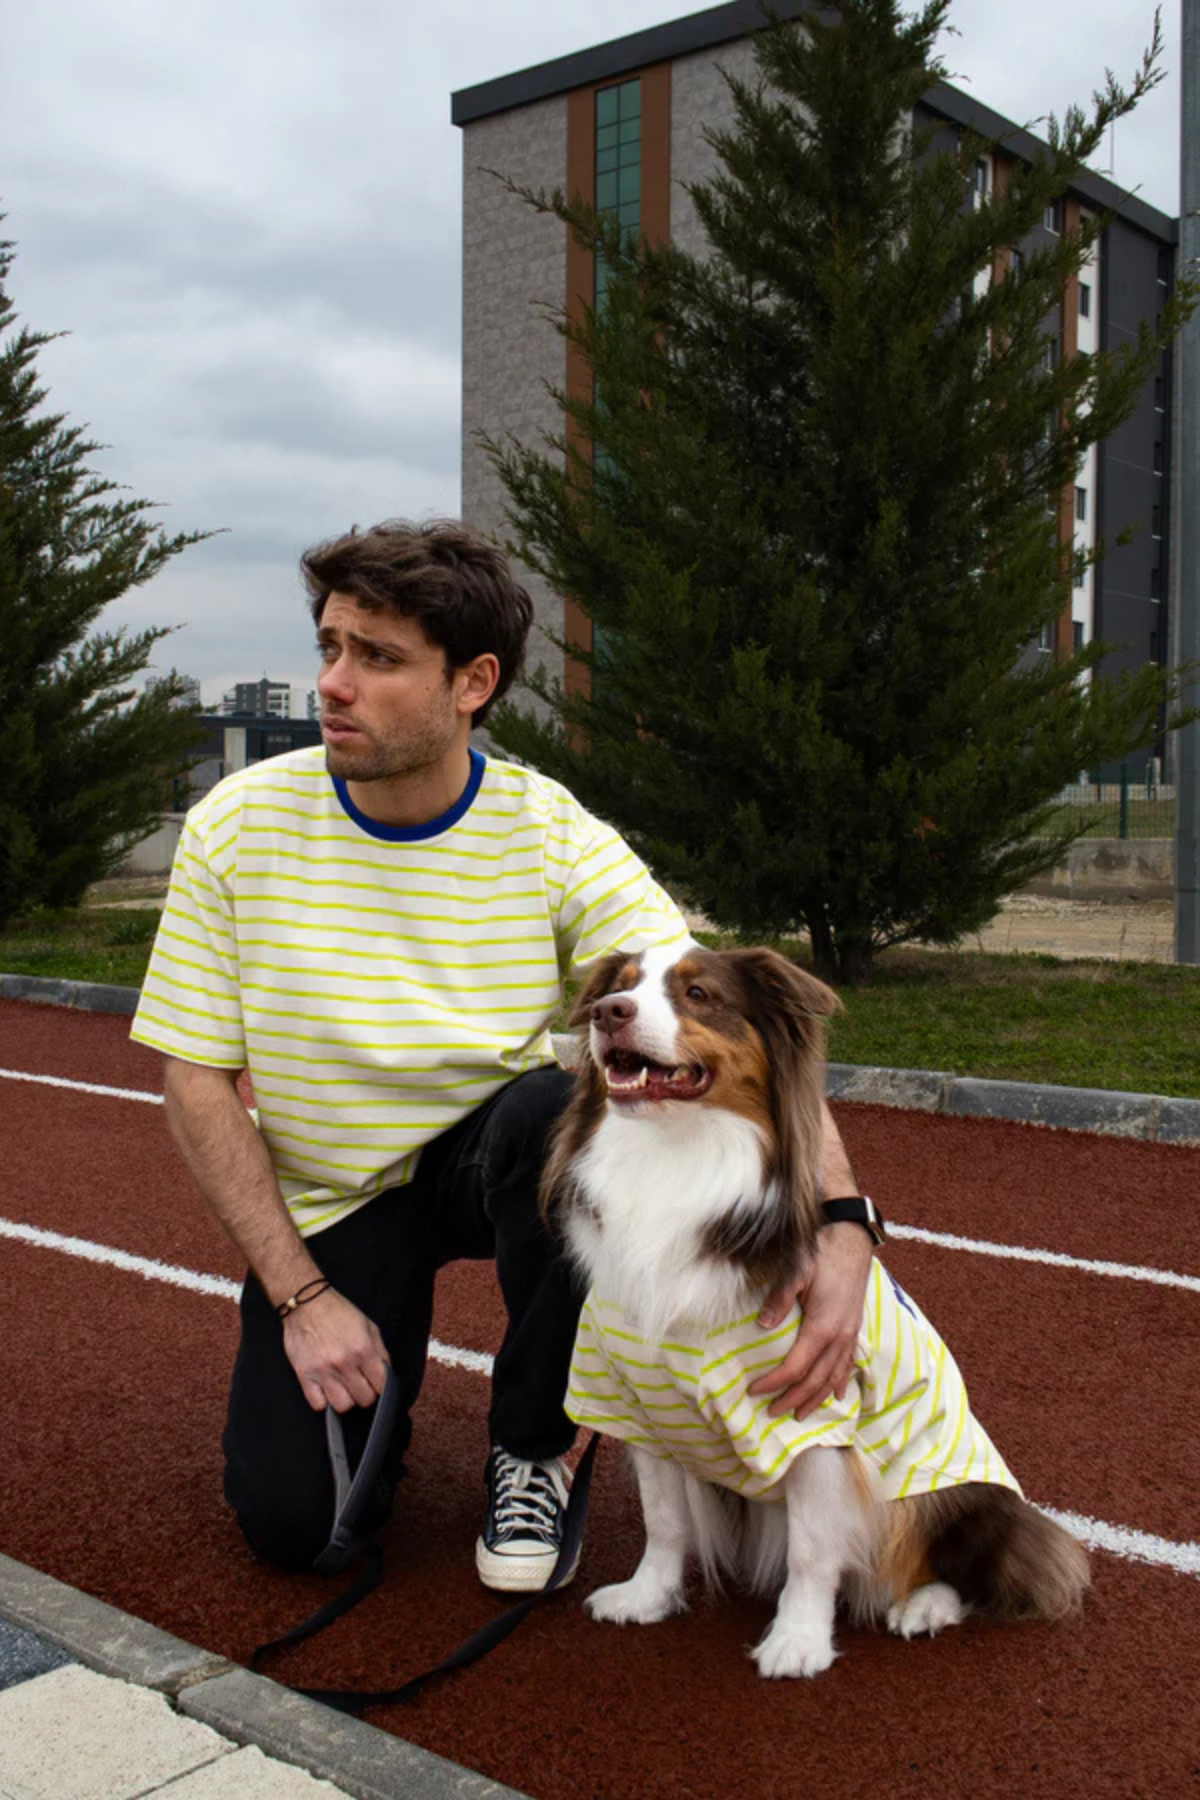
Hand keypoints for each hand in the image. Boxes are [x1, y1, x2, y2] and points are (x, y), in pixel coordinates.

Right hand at [282, 1287, 389, 1413]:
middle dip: (365, 1393)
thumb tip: (386, 1374)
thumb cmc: (338, 1313)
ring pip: (343, 1406)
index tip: (376, 1384)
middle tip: (359, 1384)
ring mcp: (323, 1371)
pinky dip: (323, 1401)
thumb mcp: (368, 1326)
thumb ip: (380, 1352)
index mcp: (363, 1350)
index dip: (381, 1387)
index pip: (382, 1386)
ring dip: (345, 1399)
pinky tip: (326, 1389)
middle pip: (364, 1399)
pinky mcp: (305, 1375)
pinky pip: (318, 1405)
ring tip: (343, 1388)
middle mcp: (344, 1363)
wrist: (307, 1303)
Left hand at [747, 1223, 872, 1419]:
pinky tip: (836, 1396)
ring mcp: (850, 1336)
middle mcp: (839, 1338)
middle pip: (814, 1381)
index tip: (754, 1390)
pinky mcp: (854, 1330)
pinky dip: (840, 1384)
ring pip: (832, 1379)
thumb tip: (762, 1325)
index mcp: (822, 1328)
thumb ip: (779, 1298)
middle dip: (792, 1400)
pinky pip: (848, 1366)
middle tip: (771, 1412)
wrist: (852, 1242)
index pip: (795, 1369)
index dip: (774, 1383)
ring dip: (815, 1399)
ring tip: (798, 1415)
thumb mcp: (796, 1271)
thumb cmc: (822, 1255)